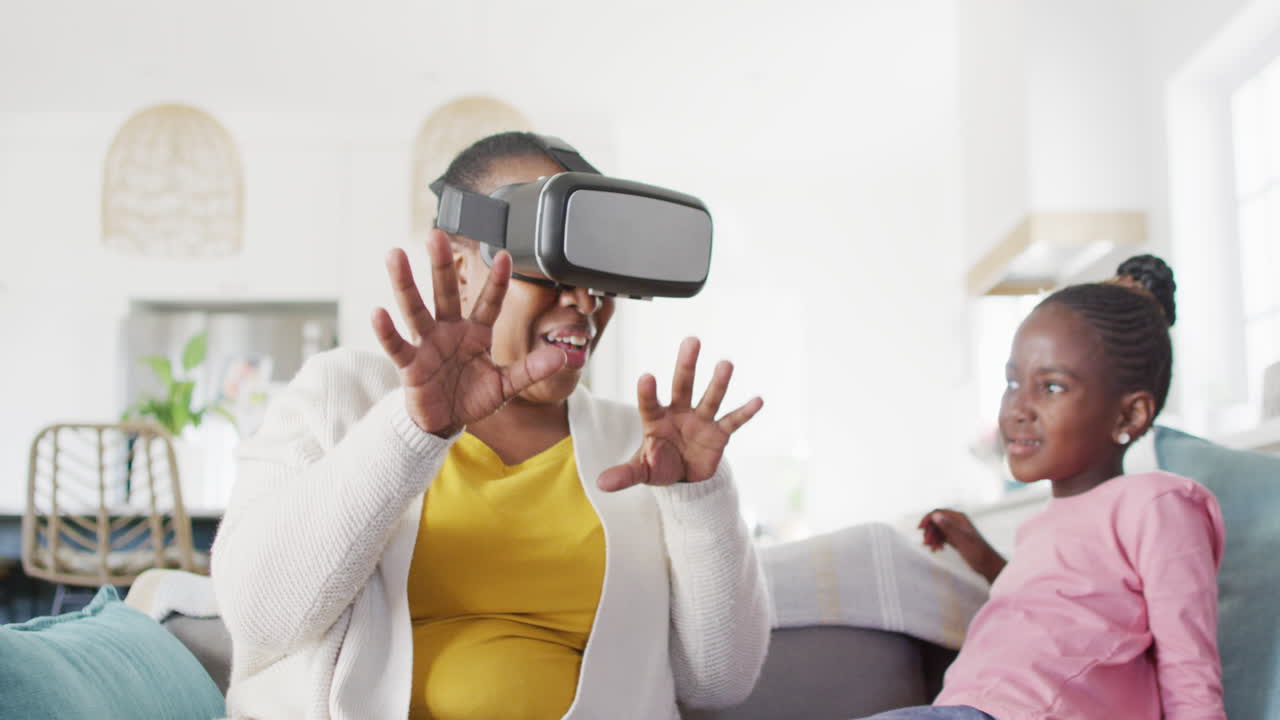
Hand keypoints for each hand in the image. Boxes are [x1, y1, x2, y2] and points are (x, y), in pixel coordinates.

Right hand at [371, 230, 566, 436]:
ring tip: (395, 255)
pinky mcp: (410, 364)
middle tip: (436, 234)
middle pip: (445, 293)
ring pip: (416, 309)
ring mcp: (427, 344)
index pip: (488, 302)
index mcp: (475, 333)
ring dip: (405, 283)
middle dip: (441, 265)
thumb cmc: (473, 397)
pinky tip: (378, 312)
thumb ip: (531, 370)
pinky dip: (387, 331)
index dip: (497, 282)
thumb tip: (563, 357)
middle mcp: (449, 331)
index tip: (505, 255)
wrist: (444, 421)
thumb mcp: (505, 384)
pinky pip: (397, 345)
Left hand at [597, 337, 762, 492]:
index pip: (650, 403)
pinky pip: (732, 421)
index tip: (647, 377)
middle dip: (686, 365)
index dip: (647, 392)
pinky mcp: (718, 434)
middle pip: (682, 386)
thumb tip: (601, 484)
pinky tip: (757, 400)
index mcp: (655, 419)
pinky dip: (745, 412)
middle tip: (691, 341)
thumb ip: (624, 474)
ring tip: (726, 363)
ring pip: (709, 398)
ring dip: (718, 382)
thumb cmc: (658, 465)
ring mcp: (700, 421)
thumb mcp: (641, 471)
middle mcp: (678, 413)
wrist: (684, 478)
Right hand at [918, 509, 1006, 583]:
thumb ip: (948, 526)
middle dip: (930, 531)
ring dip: (932, 538)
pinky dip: (937, 542)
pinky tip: (937, 549)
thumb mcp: (960, 539)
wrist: (987, 564)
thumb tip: (935, 515)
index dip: (928, 519)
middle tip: (926, 543)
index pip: (938, 513)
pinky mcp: (956, 539)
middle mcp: (957, 522)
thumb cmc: (977, 552)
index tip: (920, 529)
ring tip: (932, 549)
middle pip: (937, 521)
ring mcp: (956, 530)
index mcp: (959, 518)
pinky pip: (942, 537)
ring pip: (938, 530)